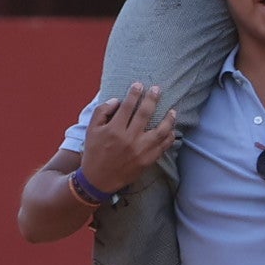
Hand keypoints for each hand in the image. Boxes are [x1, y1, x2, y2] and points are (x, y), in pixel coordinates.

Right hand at [77, 84, 177, 198]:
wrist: (98, 179)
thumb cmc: (94, 152)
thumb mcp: (91, 130)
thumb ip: (102, 112)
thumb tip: (117, 100)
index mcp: (113, 130)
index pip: (127, 106)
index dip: (134, 93)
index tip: (139, 84)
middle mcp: (128, 139)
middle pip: (145, 114)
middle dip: (152, 98)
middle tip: (157, 89)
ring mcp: (140, 150)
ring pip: (160, 131)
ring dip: (169, 119)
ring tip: (173, 110)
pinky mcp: (147, 160)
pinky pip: (163, 146)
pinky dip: (169, 137)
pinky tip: (172, 130)